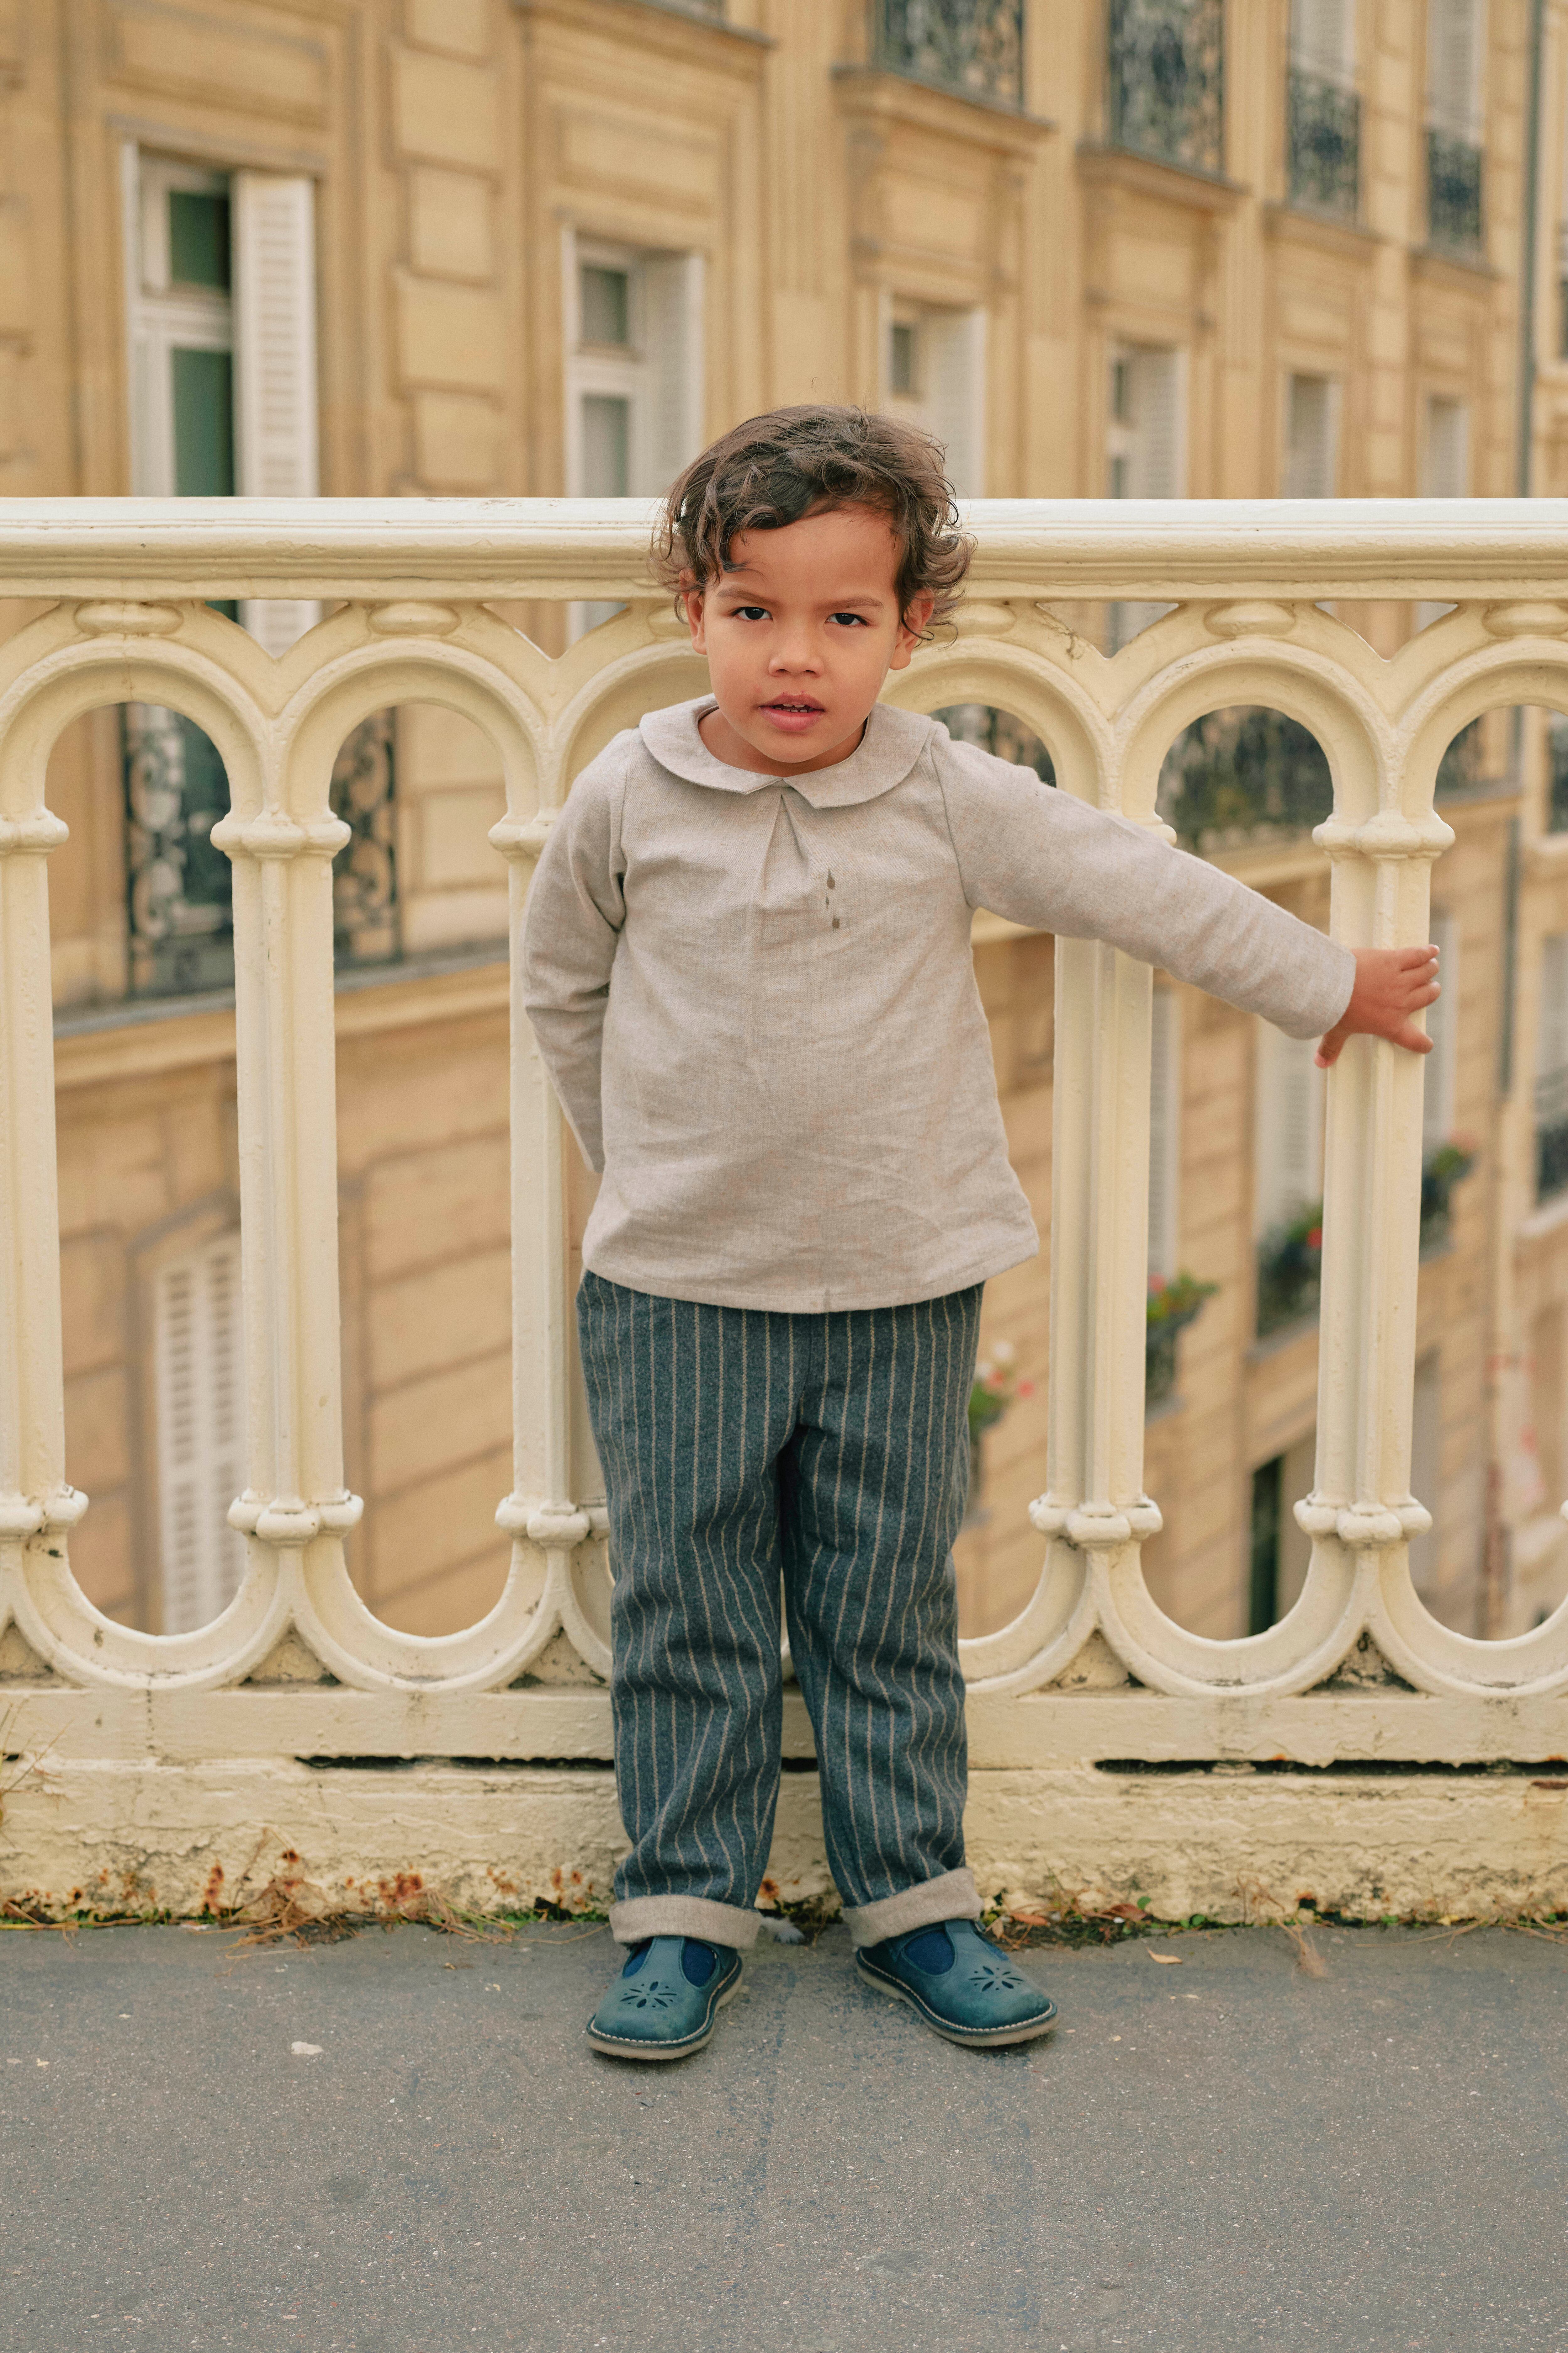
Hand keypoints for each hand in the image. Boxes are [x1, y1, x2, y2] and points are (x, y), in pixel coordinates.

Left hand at [1316, 945, 1439, 1068]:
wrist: (1331, 984)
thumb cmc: (1333, 1010)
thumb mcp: (1335, 1032)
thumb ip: (1332, 1048)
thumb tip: (1321, 1064)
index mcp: (1390, 1025)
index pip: (1414, 1039)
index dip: (1423, 1043)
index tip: (1426, 1044)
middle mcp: (1401, 1003)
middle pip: (1428, 996)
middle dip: (1430, 991)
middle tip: (1427, 986)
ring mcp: (1399, 980)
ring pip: (1427, 973)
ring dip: (1430, 970)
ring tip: (1430, 966)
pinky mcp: (1393, 960)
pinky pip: (1418, 955)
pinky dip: (1427, 951)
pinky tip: (1432, 950)